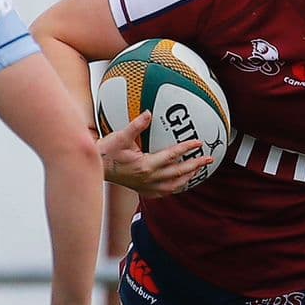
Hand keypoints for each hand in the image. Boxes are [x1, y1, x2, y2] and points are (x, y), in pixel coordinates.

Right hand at [99, 111, 213, 198]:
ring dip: (188, 177)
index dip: (186, 148)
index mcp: (145, 165)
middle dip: (195, 165)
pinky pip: (164, 192)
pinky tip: (181, 182)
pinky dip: (175, 187)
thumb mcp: (121, 136)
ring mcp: (146, 186)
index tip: (198, 143)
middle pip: (178, 172)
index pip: (172, 155)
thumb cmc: (107, 152)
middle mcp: (149, 178)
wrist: (96, 169)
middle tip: (209, 159)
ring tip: (198, 170)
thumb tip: (149, 113)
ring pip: (174, 185)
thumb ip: (137, 125)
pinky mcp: (143, 190)